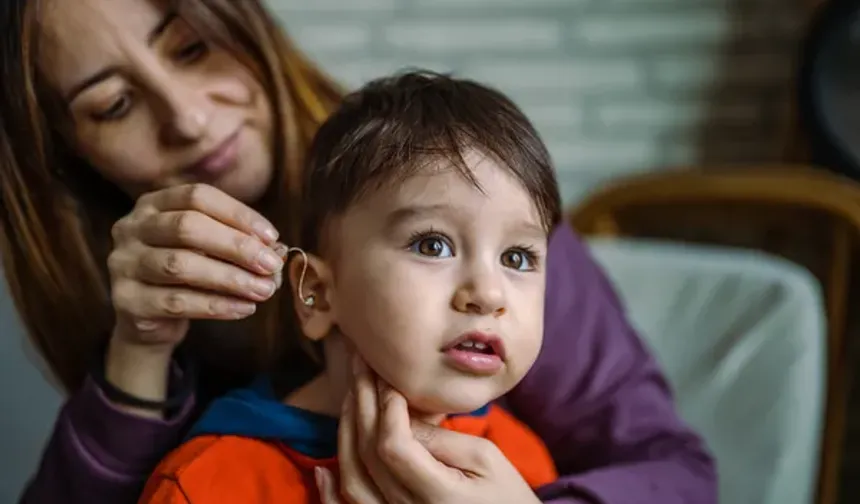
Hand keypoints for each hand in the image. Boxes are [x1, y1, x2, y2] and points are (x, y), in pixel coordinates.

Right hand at [104, 184, 281, 413]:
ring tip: (264, 290)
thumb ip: (238, 243)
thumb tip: (277, 249)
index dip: (238, 214)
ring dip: (230, 278)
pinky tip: (244, 308)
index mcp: (153, 204)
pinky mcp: (126, 300)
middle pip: (187, 227)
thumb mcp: (210, 251)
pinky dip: (216, 305)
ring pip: (180, 266)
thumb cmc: (187, 275)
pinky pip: (176, 302)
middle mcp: (131, 228)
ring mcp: (123, 263)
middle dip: (237, 246)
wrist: (148, 320)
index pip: (198, 196)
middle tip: (272, 266)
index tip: (272, 237)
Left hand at [317, 357, 541, 503]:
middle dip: (362, 404)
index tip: (389, 378)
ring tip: (350, 397)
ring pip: (354, 480)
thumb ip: (442, 439)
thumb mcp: (487, 459)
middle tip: (362, 367)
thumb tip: (402, 416)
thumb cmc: (507, 496)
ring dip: (347, 434)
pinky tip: (323, 468)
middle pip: (369, 455)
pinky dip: (332, 492)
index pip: (393, 446)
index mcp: (439, 495)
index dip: (386, 409)